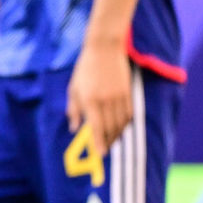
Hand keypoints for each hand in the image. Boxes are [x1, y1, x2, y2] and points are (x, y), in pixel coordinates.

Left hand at [66, 39, 131, 158]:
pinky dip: (125, 124)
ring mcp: (118, 96)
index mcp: (90, 100)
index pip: (96, 127)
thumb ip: (74, 110)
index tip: (100, 154)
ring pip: (120, 123)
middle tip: (105, 149)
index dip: (99, 143)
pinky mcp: (127, 93)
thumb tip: (74, 129)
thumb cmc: (85, 69)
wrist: (104, 48)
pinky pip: (128, 114)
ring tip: (112, 140)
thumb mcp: (73, 88)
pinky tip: (120, 128)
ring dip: (117, 134)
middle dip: (108, 142)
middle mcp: (105, 100)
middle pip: (110, 128)